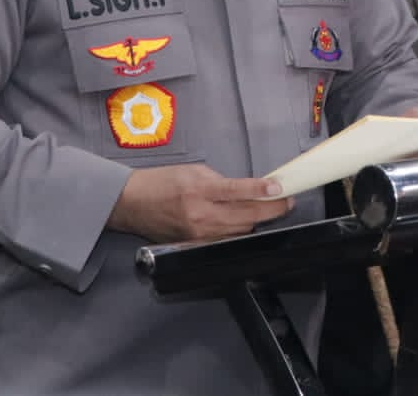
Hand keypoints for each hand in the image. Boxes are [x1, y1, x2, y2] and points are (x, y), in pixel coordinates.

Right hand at [107, 163, 292, 243]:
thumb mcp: (193, 171)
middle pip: (246, 217)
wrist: (131, 204)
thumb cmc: (161, 182)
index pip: (238, 192)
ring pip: (240, 231)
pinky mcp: (195, 246)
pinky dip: (238, 230)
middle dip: (271, 210)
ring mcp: (198, 235)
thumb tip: (247, 189)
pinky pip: (225, 240)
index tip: (280, 188)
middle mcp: (200, 215)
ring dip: (257, 220)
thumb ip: (221, 182)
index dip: (262, 191)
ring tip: (270, 209)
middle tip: (286, 201)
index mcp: (199, 190)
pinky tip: (246, 222)